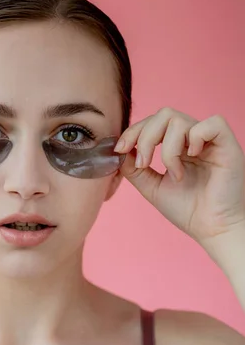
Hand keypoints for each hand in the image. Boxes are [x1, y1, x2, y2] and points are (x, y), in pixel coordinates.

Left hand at [114, 107, 244, 241]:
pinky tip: (192, 158)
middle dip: (145, 137)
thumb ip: (133, 168)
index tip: (120, 149)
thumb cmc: (189, 210)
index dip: (133, 132)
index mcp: (177, 146)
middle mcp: (193, 139)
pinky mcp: (228, 145)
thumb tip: (116, 151)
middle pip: (163, 115)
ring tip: (174, 173)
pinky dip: (195, 137)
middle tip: (143, 163)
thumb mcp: (151, 187)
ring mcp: (210, 141)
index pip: (152, 123)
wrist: (214, 230)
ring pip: (179, 120)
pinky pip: (212, 123)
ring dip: (167, 148)